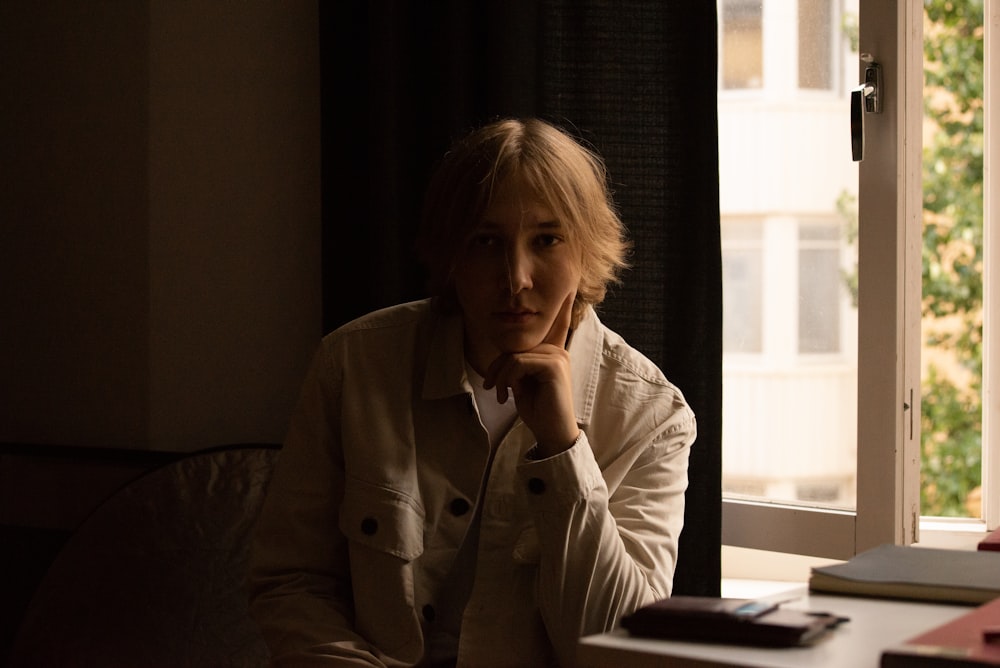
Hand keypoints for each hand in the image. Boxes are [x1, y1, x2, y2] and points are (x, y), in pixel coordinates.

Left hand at [484, 292, 580, 456]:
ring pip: (515, 355)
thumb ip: (518, 364)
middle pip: (517, 345)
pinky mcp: (554, 367)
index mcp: (553, 352)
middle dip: (498, 366)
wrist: (551, 433)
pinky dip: (507, 378)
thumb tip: (507, 356)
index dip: (561, 307)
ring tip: (499, 394)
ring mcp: (558, 357)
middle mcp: (558, 351)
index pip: (554, 326)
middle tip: (491, 388)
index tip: (568, 289)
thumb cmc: (537, 410)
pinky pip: (519, 363)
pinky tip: (508, 394)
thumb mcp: (522, 382)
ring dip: (500, 376)